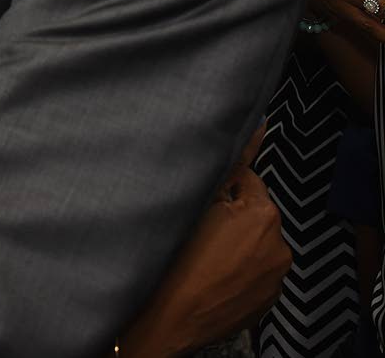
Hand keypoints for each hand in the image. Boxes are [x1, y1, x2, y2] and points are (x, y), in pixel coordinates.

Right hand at [119, 137, 289, 356]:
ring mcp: (275, 277)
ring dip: (233, 241)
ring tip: (200, 252)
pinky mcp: (266, 300)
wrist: (169, 320)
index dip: (218, 182)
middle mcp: (278, 244)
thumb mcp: (196, 203)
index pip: (245, 178)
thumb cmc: (176, 262)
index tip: (201, 192)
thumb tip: (256, 126)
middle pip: (251, 211)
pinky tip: (209, 272)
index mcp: (262, 214)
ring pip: (252, 242)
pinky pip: (253, 270)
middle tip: (196, 224)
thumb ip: (227, 166)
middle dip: (228, 212)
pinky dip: (236, 267)